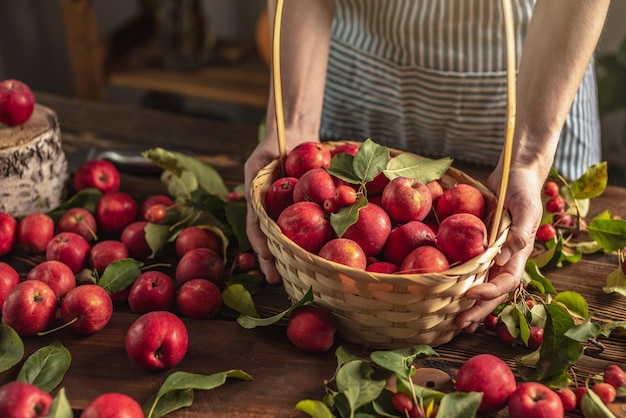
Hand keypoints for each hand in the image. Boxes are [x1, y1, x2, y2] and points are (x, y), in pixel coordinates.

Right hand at [244, 132, 313, 283]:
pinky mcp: (305, 204)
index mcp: (259, 204)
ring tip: (297, 276)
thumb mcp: (260, 162)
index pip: (257, 230)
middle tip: (278, 281)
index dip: (260, 248)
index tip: (266, 263)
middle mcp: (272, 210)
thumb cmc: (272, 145)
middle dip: (274, 261)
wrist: (293, 133)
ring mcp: (288, 209)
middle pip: (272, 240)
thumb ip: (255, 181)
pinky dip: (312, 238)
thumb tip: (253, 203)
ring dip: (291, 256)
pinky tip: (318, 252)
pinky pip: (310, 221)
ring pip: (289, 236)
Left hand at [455, 166, 543, 331]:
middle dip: (478, 309)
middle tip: (460, 323)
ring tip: (453, 322)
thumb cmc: (522, 189)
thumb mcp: (525, 207)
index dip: (491, 291)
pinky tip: (446, 297)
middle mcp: (506, 259)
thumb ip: (519, 232)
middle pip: (494, 292)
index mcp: (519, 253)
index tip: (471, 294)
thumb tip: (502, 257)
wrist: (515, 177)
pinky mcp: (480, 248)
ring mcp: (493, 256)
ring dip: (470, 305)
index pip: (507, 280)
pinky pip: (471, 271)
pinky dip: (461, 285)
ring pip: (482, 286)